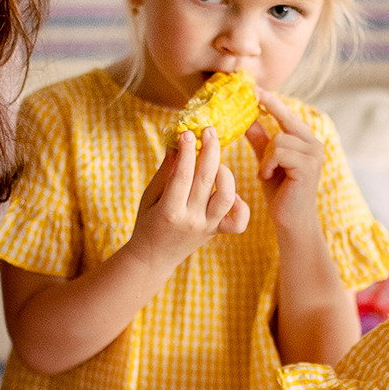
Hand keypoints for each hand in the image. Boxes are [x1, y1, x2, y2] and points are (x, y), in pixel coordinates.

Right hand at [127, 126, 248, 268]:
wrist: (153, 258)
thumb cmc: (147, 223)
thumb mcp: (149, 197)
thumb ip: (165, 172)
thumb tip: (177, 144)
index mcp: (169, 211)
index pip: (182, 175)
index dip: (187, 151)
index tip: (187, 132)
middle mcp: (190, 219)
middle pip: (206, 180)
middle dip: (210, 151)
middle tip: (209, 131)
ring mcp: (206, 227)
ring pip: (225, 197)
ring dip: (225, 174)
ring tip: (217, 161)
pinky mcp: (217, 232)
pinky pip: (237, 222)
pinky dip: (241, 205)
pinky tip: (232, 192)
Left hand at [247, 91, 325, 233]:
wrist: (290, 222)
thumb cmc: (280, 194)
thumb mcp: (267, 162)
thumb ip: (261, 140)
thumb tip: (248, 119)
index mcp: (307, 142)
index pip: (289, 115)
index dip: (273, 102)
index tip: (255, 88)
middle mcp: (315, 145)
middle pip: (284, 123)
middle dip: (267, 125)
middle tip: (254, 108)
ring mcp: (314, 155)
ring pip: (278, 139)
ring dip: (266, 157)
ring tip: (265, 173)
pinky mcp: (308, 166)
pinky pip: (279, 152)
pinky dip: (268, 164)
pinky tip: (267, 177)